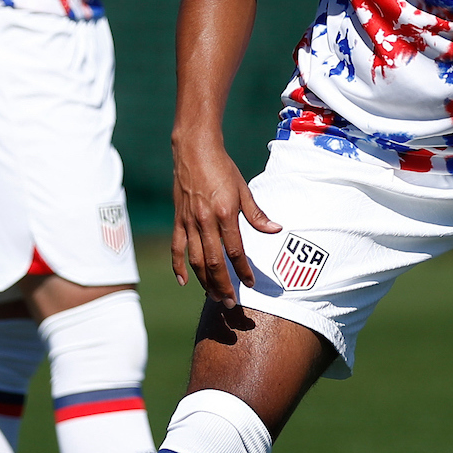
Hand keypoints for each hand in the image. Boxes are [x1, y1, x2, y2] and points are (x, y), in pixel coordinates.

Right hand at [169, 133, 280, 307]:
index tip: (250, 284)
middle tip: (231, 303)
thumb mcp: (243, 189)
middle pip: (213, 262)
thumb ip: (257, 214)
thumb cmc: (223, 168)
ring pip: (195, 260)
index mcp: (224, 213)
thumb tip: (276, 230)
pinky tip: (185, 282)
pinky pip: (177, 248)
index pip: (235, 250)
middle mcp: (204, 220)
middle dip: (223, 285)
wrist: (194, 150)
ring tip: (214, 297)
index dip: (243, 270)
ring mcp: (188, 221)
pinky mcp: (178, 219)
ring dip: (204, 281)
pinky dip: (178, 266)